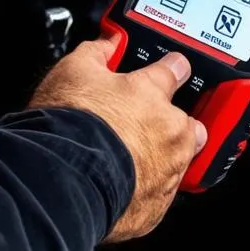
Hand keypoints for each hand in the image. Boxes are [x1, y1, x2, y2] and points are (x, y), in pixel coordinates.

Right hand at [30, 38, 206, 241]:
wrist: (60, 178)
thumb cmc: (69, 125)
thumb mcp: (73, 71)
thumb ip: (96, 52)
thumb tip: (108, 42)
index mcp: (152, 94)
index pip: (175, 70)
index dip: (170, 68)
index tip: (169, 70)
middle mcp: (169, 133)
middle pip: (189, 123)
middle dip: (173, 122)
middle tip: (142, 121)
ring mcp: (167, 173)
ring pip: (179, 162)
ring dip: (160, 158)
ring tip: (127, 157)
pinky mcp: (155, 209)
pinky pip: (159, 195)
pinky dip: (144, 189)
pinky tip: (121, 183)